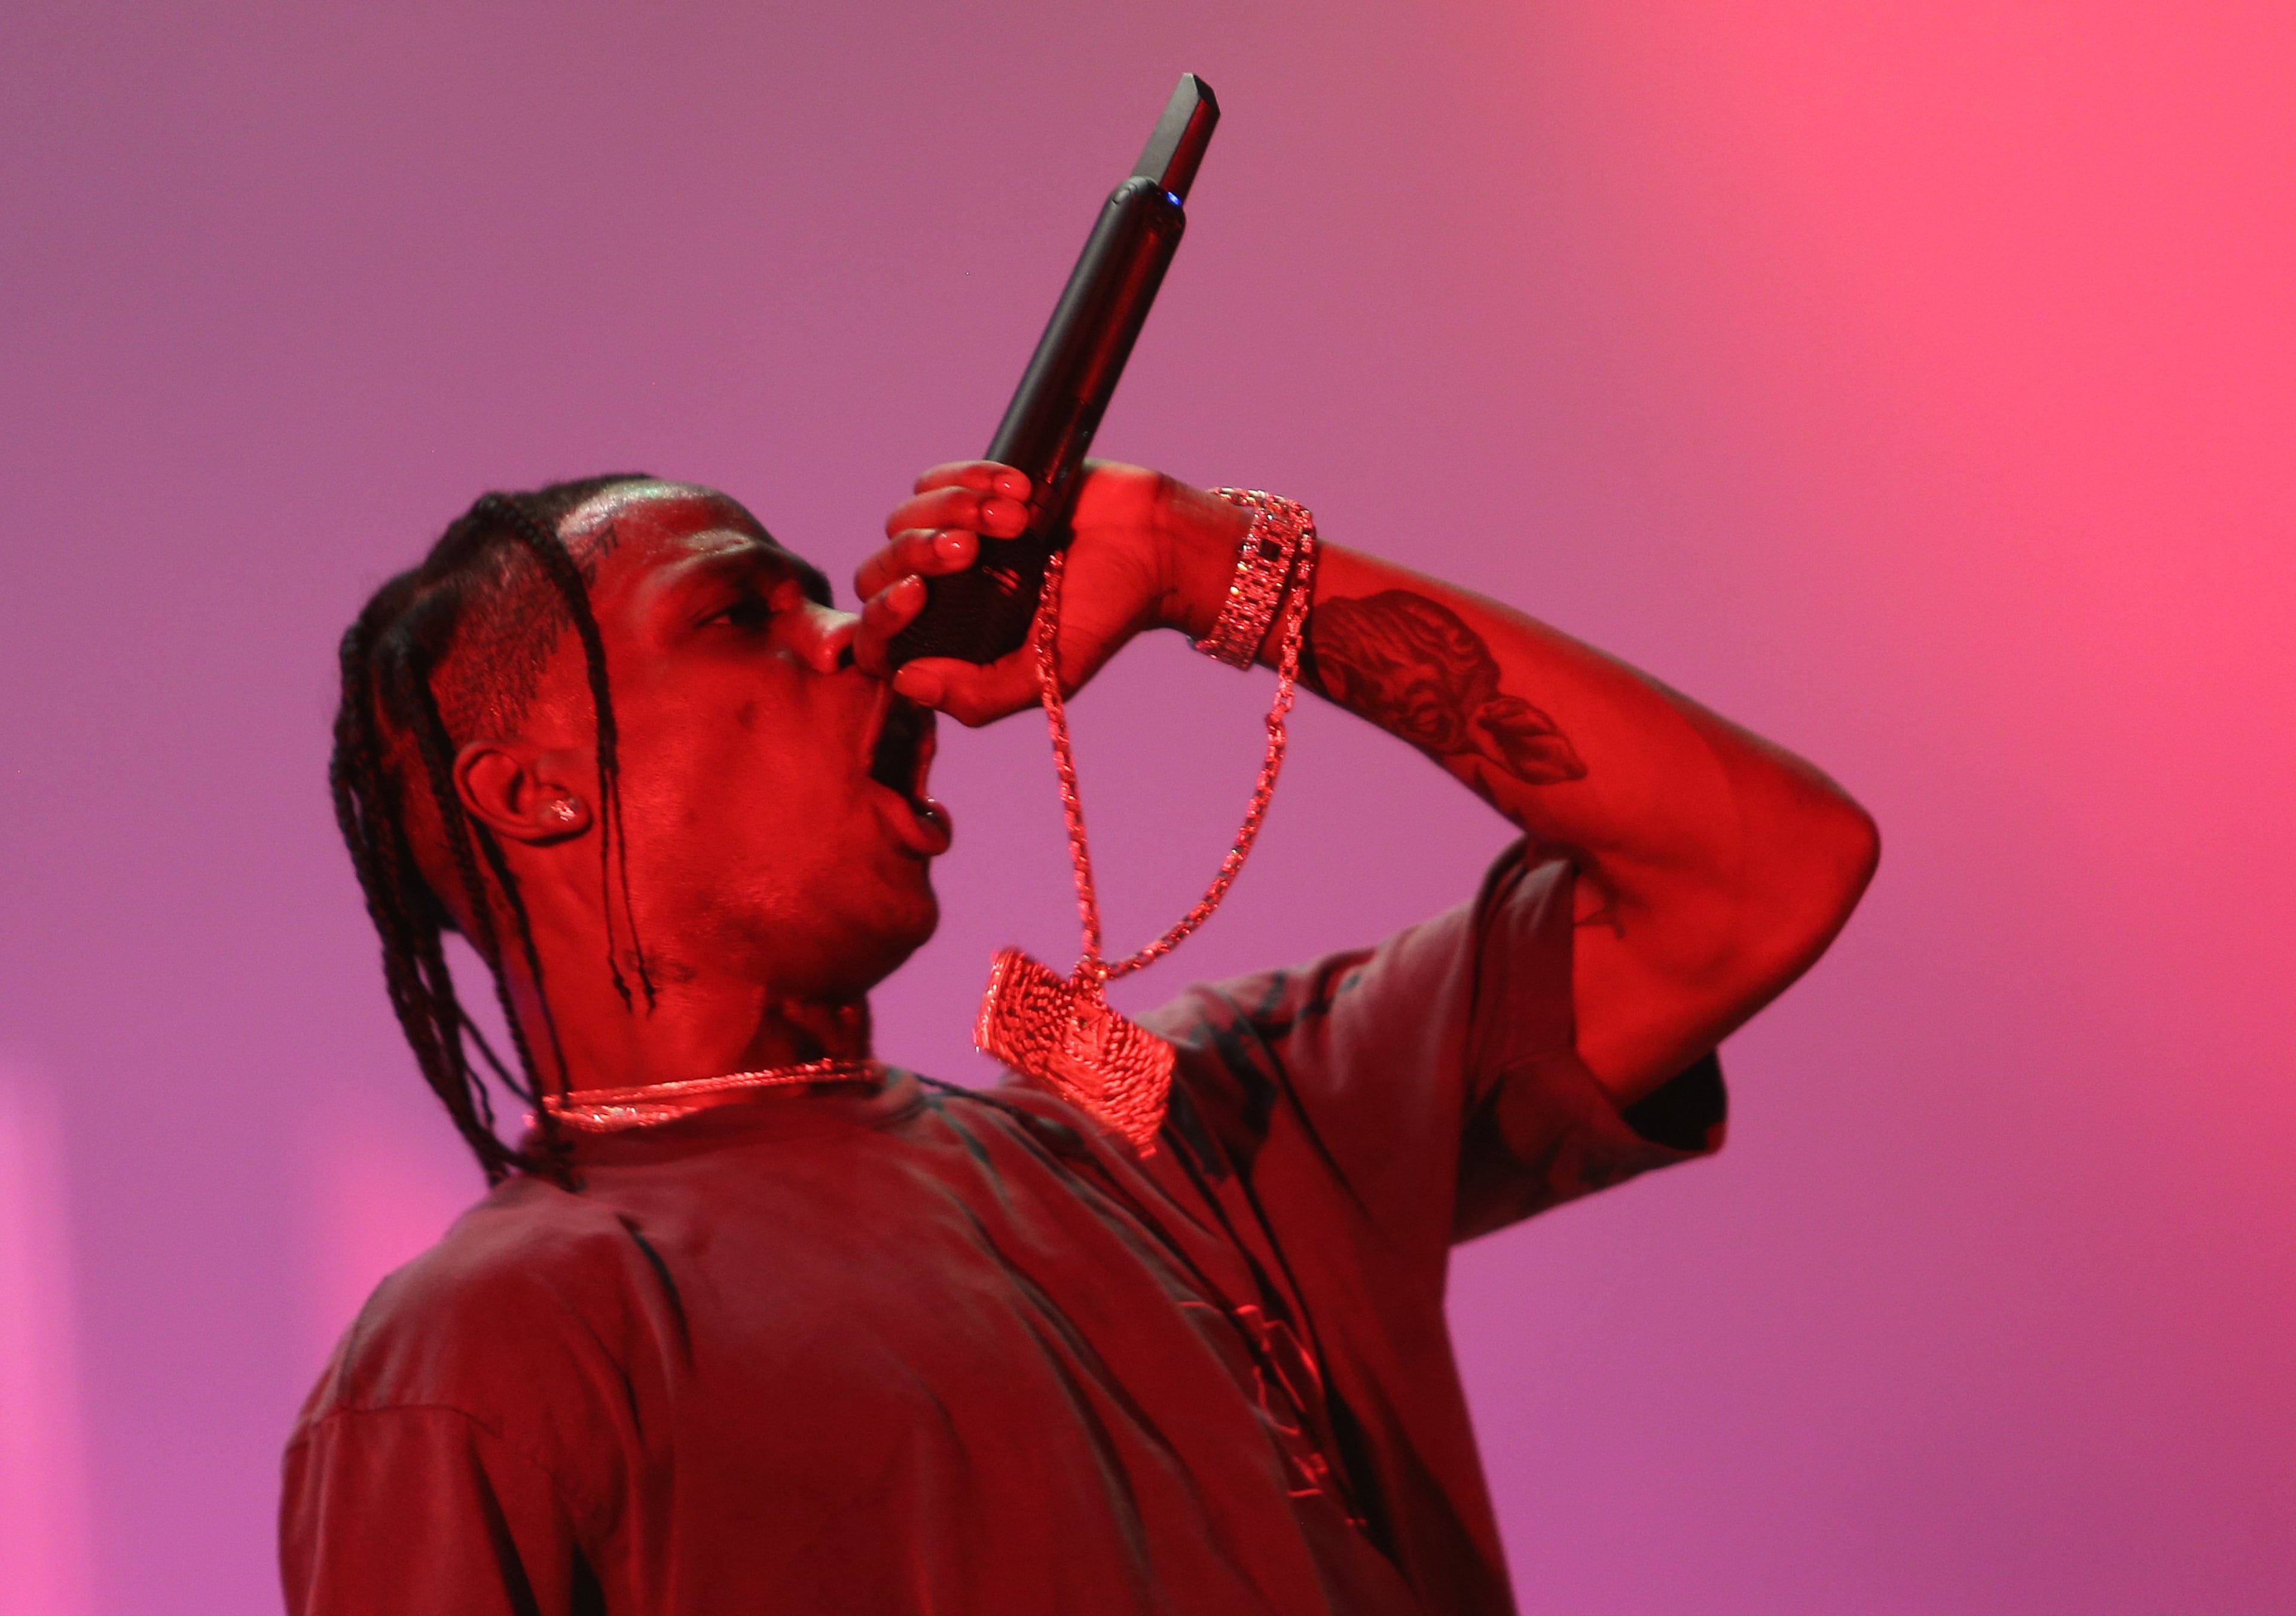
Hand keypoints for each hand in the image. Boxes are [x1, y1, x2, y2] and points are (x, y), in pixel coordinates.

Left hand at [852, 459, 1248, 725]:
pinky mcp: (968, 491)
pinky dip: (970, 478)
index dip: (881, 617)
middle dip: (918, 553)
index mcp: (949, 645)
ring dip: (954, 511)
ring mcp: (949, 539)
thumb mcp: (1047, 674)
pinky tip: (1020, 491)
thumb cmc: (1104, 615)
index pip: (877, 641)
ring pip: (902, 518)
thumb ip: (979, 696)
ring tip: (1018, 519)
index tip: (918, 593)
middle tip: (973, 550)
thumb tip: (905, 681)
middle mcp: (940, 595)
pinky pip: (933, 479)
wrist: (1153, 545)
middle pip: (876, 572)